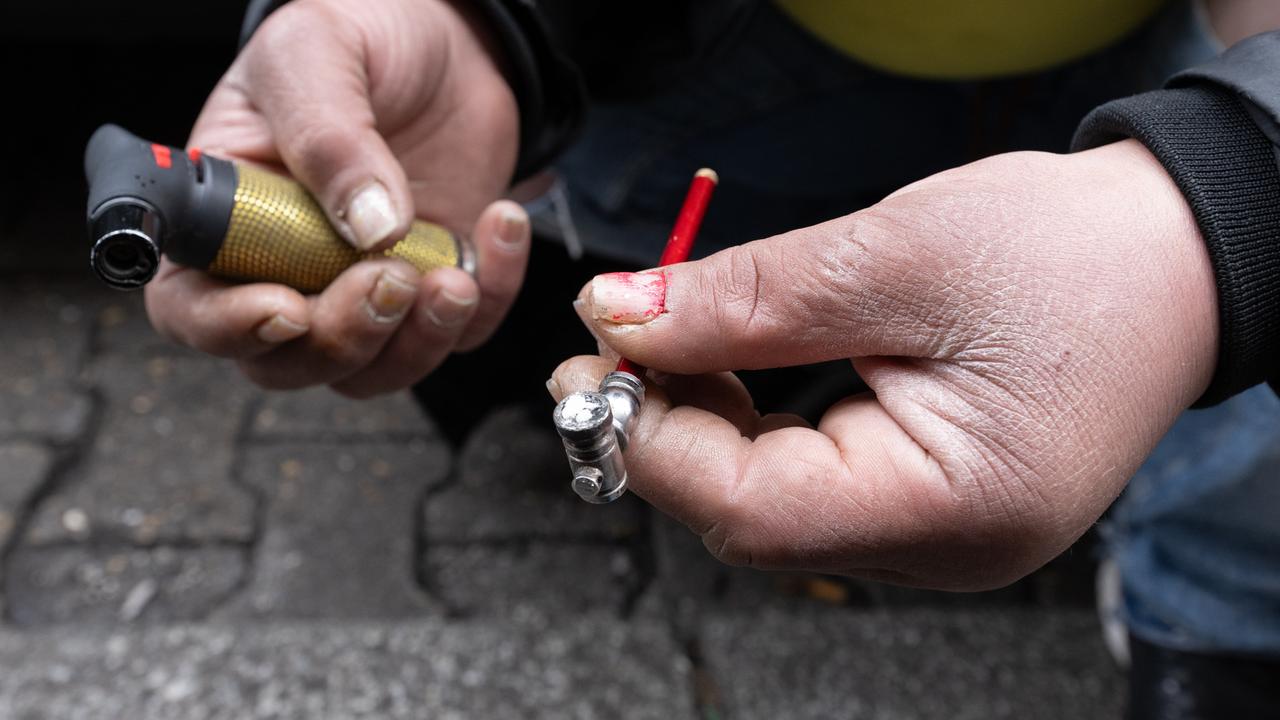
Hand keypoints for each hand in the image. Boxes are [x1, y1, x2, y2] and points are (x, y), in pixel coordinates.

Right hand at [146, 0, 525, 395]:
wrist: (447, 41)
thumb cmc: (359, 36)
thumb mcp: (320, 54)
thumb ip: (328, 136)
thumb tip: (366, 229)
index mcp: (225, 217)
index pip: (191, 305)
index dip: (226, 328)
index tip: (285, 310)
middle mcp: (284, 269)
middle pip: (284, 361)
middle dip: (341, 339)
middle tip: (391, 279)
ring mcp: (359, 288)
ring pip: (371, 372)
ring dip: (417, 342)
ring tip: (457, 273)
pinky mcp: (432, 291)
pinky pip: (459, 334)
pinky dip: (491, 297)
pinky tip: (502, 225)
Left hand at [551, 140, 1218, 589]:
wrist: (1175, 254)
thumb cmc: (1071, 253)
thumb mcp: (895, 255)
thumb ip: (748, 298)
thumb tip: (621, 317)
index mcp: (951, 508)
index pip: (753, 511)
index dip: (652, 440)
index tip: (589, 364)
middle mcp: (943, 548)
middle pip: (753, 514)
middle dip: (666, 428)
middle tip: (607, 343)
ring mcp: (934, 531)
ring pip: (770, 496)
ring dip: (701, 419)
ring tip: (660, 335)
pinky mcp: (923, 496)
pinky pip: (806, 476)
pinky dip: (750, 416)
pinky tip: (722, 356)